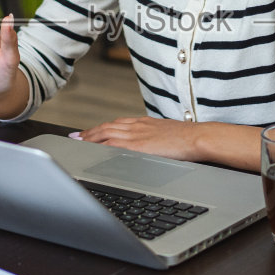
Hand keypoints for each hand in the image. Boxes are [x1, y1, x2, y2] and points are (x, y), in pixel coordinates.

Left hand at [79, 117, 200, 159]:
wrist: (198, 137)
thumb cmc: (190, 138)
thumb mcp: (169, 134)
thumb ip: (157, 138)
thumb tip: (154, 145)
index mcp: (145, 123)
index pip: (117, 124)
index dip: (101, 128)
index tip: (91, 132)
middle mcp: (138, 126)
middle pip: (107, 127)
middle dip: (90, 132)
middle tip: (76, 137)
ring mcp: (137, 134)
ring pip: (106, 134)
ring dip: (89, 138)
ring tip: (77, 143)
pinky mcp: (138, 145)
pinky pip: (113, 144)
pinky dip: (99, 147)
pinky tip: (91, 151)